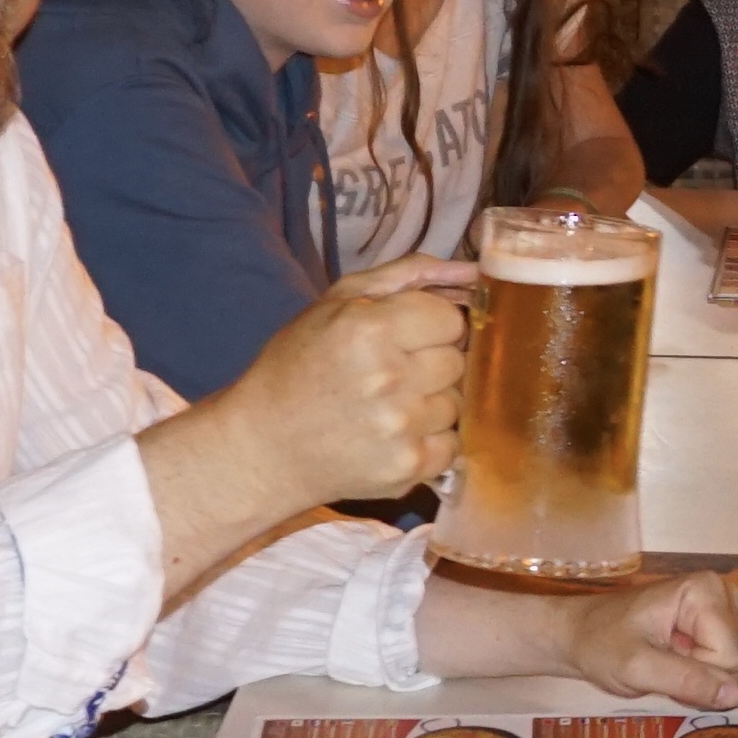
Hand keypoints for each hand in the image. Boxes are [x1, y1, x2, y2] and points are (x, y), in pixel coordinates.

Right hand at [217, 258, 473, 508]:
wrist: (264, 447)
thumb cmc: (299, 366)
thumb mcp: (338, 302)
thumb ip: (410, 274)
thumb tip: (473, 270)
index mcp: (369, 329)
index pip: (452, 318)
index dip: (431, 325)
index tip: (406, 336)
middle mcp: (389, 378)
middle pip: (458, 360)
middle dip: (432, 363)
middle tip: (391, 373)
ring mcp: (401, 427)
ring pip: (458, 402)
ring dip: (432, 402)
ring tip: (388, 405)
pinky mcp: (409, 466)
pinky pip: (453, 444)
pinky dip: (430, 440)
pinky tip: (393, 434)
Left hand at [546, 564, 737, 708]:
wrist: (577, 635)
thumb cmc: (600, 644)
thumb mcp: (637, 667)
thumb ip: (687, 681)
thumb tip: (736, 695)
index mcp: (705, 592)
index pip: (730, 657)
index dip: (699, 677)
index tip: (661, 671)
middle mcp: (722, 596)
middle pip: (737, 662)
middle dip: (702, 681)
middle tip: (662, 674)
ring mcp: (720, 611)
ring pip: (734, 669)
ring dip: (700, 682)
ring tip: (665, 671)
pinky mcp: (715, 627)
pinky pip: (725, 667)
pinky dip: (700, 679)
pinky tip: (675, 670)